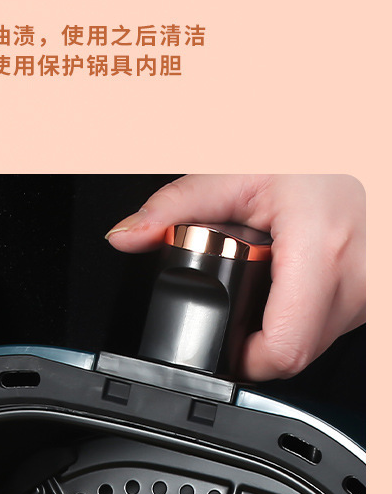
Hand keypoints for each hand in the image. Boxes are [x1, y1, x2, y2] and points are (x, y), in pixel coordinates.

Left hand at [106, 174, 365, 380]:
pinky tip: (301, 265)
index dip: (242, 358)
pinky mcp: (378, 292)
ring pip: (318, 341)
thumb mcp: (238, 173)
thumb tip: (127, 236)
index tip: (221, 340)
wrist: (364, 134)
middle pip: (297, 353)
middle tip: (243, 289)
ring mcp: (373, 290)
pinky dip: (311, 305)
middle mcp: (357, 279)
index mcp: (319, 252)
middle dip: (256, 335)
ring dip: (286, 319)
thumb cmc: (315, 153)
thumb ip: (175, 207)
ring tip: (276, 267)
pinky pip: (338, 321)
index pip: (281, 352)